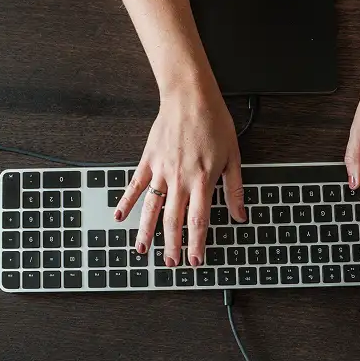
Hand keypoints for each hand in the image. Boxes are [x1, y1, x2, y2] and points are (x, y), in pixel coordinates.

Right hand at [115, 85, 245, 266]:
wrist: (190, 97)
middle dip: (171, 245)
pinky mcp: (148, 160)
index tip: (195, 260)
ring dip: (146, 231)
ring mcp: (161, 170)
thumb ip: (234, 188)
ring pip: (152, 208)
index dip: (196, 244)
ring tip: (142, 250)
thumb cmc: (213, 122)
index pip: (198, 220)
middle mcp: (180, 179)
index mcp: (203, 180)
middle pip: (173, 220)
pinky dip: (126, 201)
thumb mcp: (233, 156)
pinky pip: (135, 185)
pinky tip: (119, 217)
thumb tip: (240, 214)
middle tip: (170, 263)